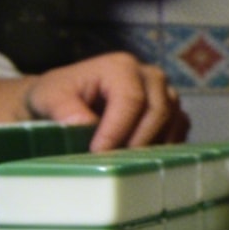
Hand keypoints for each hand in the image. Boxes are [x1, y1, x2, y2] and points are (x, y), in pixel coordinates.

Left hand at [25, 53, 187, 150]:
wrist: (65, 99)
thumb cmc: (57, 96)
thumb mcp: (48, 98)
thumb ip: (63, 108)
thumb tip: (83, 123)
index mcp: (121, 66)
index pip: (131, 100)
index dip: (118, 130)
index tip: (98, 153)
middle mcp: (149, 75)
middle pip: (158, 110)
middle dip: (137, 142)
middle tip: (114, 163)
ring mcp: (165, 92)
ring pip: (174, 120)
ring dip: (153, 146)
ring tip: (126, 162)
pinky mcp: (171, 110)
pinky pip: (180, 129)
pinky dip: (165, 146)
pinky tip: (142, 159)